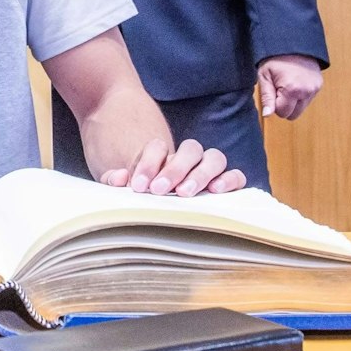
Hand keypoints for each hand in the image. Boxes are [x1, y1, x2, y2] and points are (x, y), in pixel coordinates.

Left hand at [98, 138, 246, 196]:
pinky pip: (236, 176)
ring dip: (201, 174)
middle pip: (191, 149)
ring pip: (214, 158)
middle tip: (158, 190)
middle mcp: (188, 159)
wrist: (159, 202)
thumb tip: (120, 177)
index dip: (149, 163)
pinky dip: (230, 179)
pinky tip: (215, 190)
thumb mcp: (122, 185)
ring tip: (184, 193)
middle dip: (175, 169)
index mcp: (162, 156)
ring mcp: (209, 170)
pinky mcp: (225, 185)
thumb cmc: (140, 193)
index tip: (138, 185)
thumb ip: (115, 179)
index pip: (159, 147)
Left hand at [257, 54, 322, 119]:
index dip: (274, 104)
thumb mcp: (265, 76)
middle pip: (293, 115)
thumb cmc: (275, 58)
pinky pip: (307, 100)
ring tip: (287, 85)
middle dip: (284, 106)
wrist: (292, 42)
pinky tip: (295, 83)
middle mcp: (307, 91)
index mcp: (292, 89)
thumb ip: (266, 97)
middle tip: (279, 89)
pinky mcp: (319, 85)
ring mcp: (315, 89)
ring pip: (301, 108)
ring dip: (293, 102)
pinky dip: (300, 96)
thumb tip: (267, 115)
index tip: (273, 90)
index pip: (283, 113)